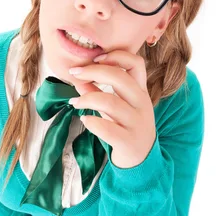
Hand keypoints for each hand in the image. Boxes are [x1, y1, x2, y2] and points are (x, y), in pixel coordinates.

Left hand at [67, 50, 156, 168]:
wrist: (141, 159)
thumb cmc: (125, 127)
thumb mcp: (116, 106)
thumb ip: (97, 91)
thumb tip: (78, 78)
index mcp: (140, 91)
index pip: (136, 63)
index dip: (116, 56)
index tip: (95, 58)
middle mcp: (142, 103)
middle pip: (119, 77)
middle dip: (92, 72)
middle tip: (74, 74)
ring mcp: (137, 123)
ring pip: (109, 102)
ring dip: (86, 99)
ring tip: (74, 102)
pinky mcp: (128, 141)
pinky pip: (107, 128)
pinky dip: (92, 122)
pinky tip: (85, 120)